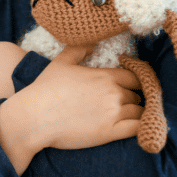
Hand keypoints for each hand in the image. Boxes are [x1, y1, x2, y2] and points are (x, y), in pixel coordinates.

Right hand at [12, 45, 144, 150]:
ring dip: (138, 115)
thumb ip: (78, 49)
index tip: (133, 88)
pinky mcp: (109, 132)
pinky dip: (142, 129)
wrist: (34, 116)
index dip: (137, 82)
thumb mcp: (60, 62)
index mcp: (104, 76)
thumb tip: (92, 44)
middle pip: (138, 95)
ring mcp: (113, 113)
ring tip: (131, 119)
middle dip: (134, 100)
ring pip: (140, 113)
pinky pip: (137, 129)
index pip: (136, 77)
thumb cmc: (44, 89)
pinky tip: (139, 132)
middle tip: (127, 105)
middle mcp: (113, 93)